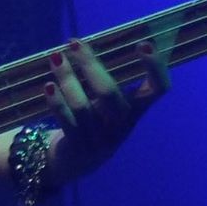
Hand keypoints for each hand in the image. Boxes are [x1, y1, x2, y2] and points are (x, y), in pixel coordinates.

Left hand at [44, 37, 168, 189]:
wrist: (76, 162)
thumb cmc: (95, 120)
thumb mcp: (106, 104)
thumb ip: (101, 79)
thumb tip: (80, 44)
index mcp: (135, 109)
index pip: (158, 90)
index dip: (155, 68)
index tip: (143, 44)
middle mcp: (122, 124)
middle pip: (109, 93)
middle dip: (90, 65)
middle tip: (73, 43)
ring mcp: (100, 138)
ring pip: (82, 106)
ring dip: (67, 78)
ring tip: (55, 57)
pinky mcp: (79, 147)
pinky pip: (67, 121)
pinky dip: (56, 102)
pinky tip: (49, 85)